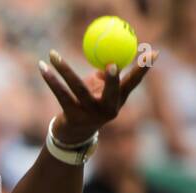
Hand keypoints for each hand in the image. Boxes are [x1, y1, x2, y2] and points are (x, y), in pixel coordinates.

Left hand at [37, 47, 156, 145]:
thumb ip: (108, 76)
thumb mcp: (103, 92)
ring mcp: (89, 114)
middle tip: (111, 64)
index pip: (133, 82)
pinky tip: (42, 67)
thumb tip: (111, 60)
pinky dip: (51, 79)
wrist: (74, 135)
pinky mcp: (72, 117)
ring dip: (64, 69)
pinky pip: (60, 93)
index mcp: (117, 101)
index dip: (143, 68)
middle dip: (113, 79)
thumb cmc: (91, 106)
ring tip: (53, 54)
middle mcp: (107, 110)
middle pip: (112, 91)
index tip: (153, 52)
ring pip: (77, 88)